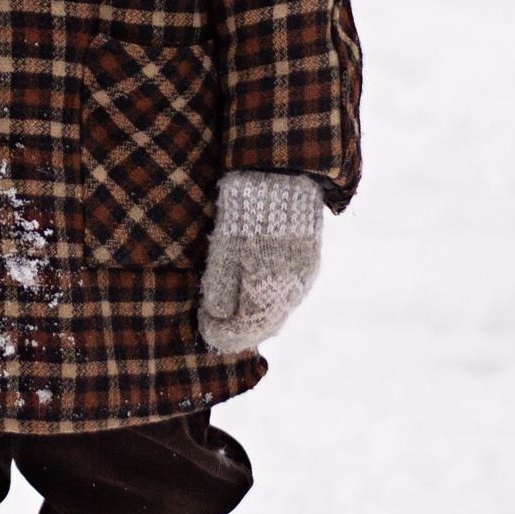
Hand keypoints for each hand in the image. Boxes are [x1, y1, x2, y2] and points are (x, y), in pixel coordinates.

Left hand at [197, 172, 324, 353]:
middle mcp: (291, 291)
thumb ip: (219, 291)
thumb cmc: (244, 215)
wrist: (279, 181)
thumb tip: (216, 316)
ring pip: (278, 313)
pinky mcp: (309, 267)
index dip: (222, 332)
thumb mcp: (222, 253)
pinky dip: (269, 304)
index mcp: (268, 290)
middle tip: (216, 324)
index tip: (205, 326)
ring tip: (232, 313)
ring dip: (256, 319)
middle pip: (264, 326)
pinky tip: (254, 296)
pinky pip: (288, 298)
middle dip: (239, 330)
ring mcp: (304, 279)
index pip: (244, 329)